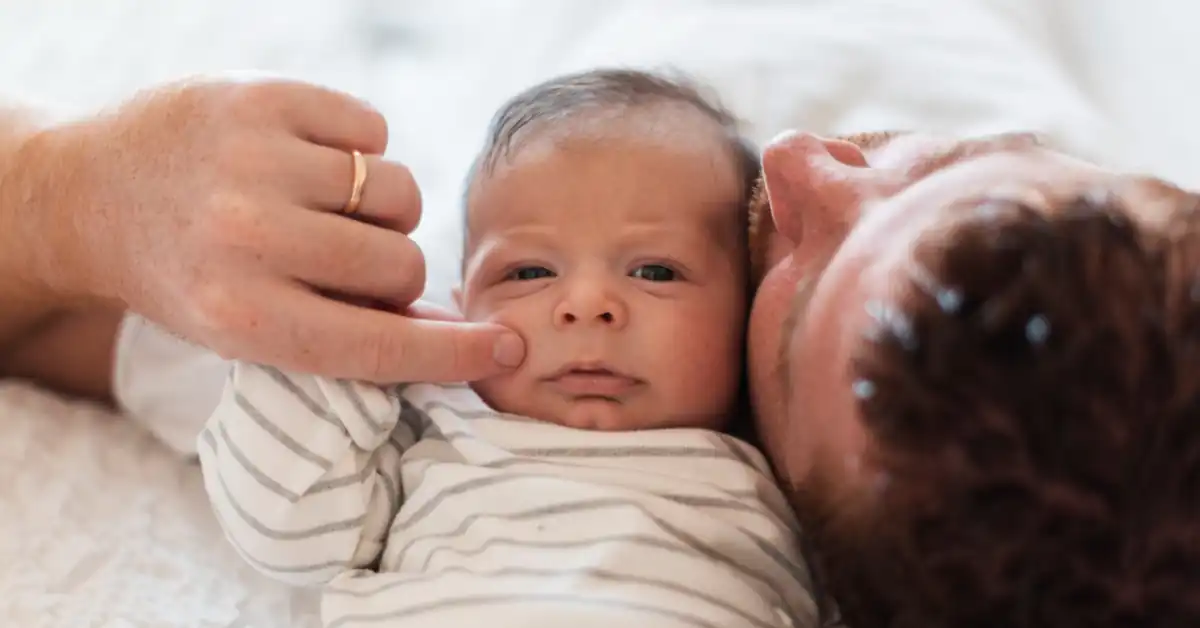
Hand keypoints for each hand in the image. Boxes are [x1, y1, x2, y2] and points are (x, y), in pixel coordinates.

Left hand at [17, 78, 524, 381]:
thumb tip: (462, 339)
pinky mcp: (264, 97)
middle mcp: (247, 238)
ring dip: (377, 208)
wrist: (92, 192)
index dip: (451, 354)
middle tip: (341, 261)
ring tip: (322, 208)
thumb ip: (352, 333)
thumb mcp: (253, 327)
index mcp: (242, 314)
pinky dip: (358, 150)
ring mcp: (256, 160)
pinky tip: (307, 161)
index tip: (503, 351)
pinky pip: (375, 130)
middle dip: (389, 269)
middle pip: (401, 262)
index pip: (378, 344)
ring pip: (399, 193)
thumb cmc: (189, 275)